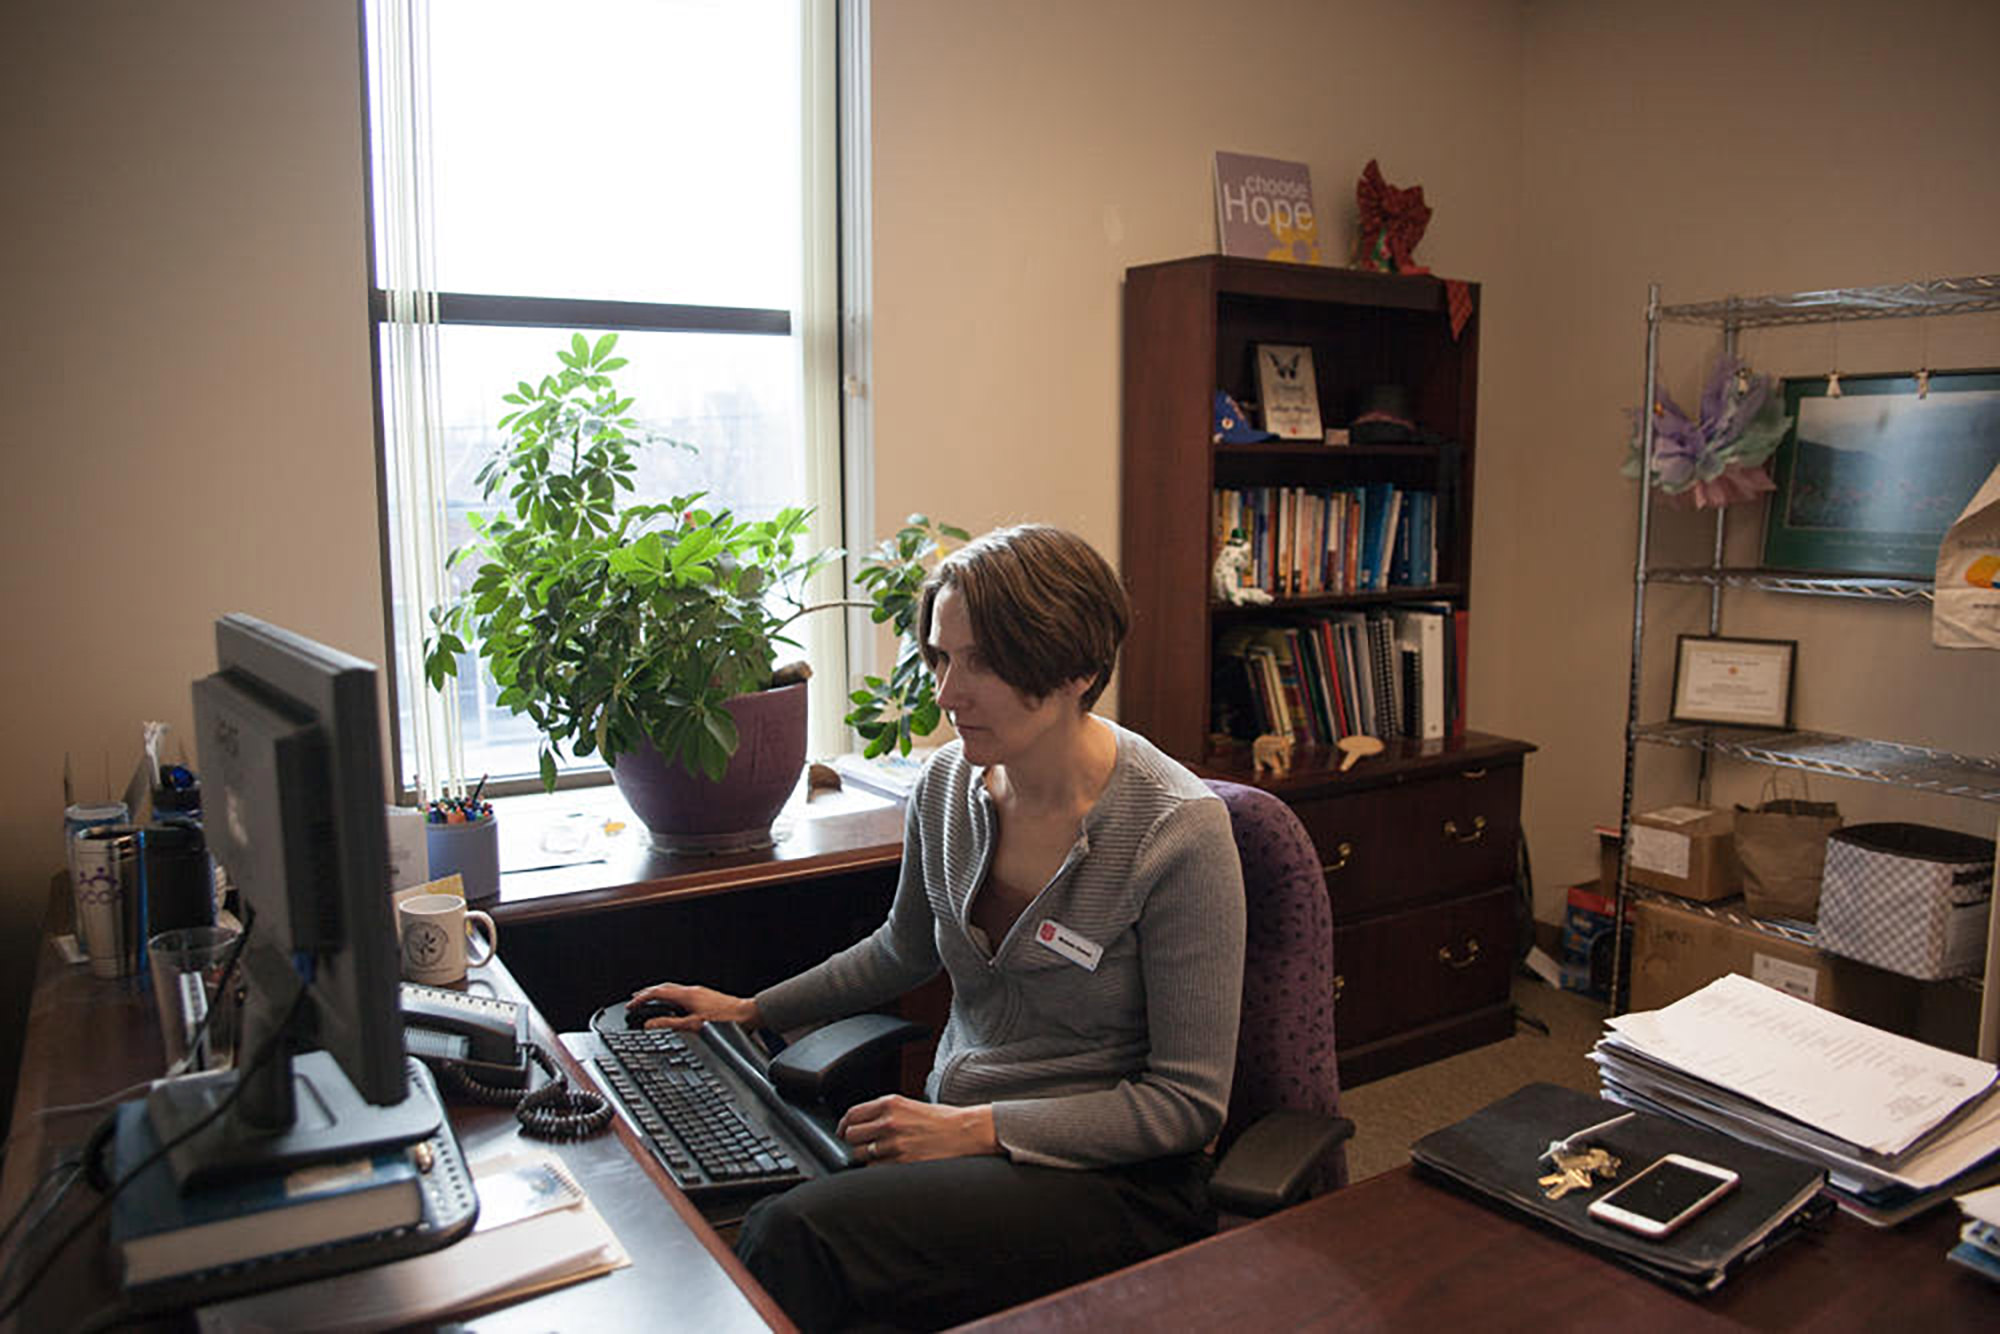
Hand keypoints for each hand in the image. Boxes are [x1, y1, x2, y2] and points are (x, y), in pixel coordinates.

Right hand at [628, 981, 758, 1031]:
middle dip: (648, 994)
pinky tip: (674, 1007)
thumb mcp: (694, 1025)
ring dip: (660, 995)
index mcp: (687, 995)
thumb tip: (650, 1025)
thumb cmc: (726, 1020)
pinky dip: (671, 999)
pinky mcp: (706, 997)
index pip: (658, 992)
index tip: (632, 1004)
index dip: (642, 998)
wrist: (748, 1015)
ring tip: (651, 1002)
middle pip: (664, 988)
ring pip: (674, 990)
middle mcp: (693, 990)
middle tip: (636, 1000)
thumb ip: (670, 1025)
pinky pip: (682, 994)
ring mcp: (700, 993)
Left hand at [836, 1094, 997, 1165]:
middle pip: (851, 1136)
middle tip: (863, 1144)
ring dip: (866, 1156)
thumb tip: (862, 1123)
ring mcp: (895, 1144)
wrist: (966, 1132)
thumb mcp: (910, 1105)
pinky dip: (878, 1169)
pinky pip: (875, 1169)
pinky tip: (890, 1164)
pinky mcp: (902, 1162)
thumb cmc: (942, 1119)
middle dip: (854, 1141)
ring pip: (860, 1154)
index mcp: (891, 1103)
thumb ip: (885, 1112)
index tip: (843, 1131)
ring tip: (880, 1155)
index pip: (852, 1114)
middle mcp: (889, 1122)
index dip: (844, 1125)